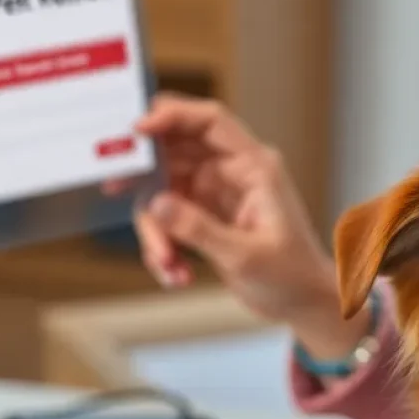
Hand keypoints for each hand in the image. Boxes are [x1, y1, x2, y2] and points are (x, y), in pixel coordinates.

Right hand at [115, 95, 369, 360]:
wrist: (303, 304)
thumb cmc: (291, 275)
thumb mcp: (246, 255)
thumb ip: (199, 229)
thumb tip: (156, 203)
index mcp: (254, 167)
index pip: (211, 122)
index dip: (173, 115)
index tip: (136, 130)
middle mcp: (232, 172)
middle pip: (175, 153)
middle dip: (148, 178)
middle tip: (115, 187)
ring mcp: (215, 193)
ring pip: (163, 192)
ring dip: (156, 229)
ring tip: (167, 264)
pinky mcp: (203, 217)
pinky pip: (167, 220)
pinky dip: (164, 247)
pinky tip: (177, 274)